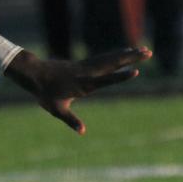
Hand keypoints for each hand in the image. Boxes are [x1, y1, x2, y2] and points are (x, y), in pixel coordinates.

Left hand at [4, 47, 151, 133]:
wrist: (34, 73)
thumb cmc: (45, 93)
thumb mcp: (56, 109)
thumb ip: (71, 120)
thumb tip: (82, 131)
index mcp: (84, 84)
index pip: (106, 80)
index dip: (120, 77)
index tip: (136, 71)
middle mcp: (87, 73)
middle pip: (112, 64)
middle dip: (131, 58)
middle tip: (148, 52)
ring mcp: (86, 66)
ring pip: (110, 58)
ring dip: (127, 54)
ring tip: (143, 50)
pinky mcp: (83, 63)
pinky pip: (103, 58)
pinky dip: (115, 54)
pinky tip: (124, 51)